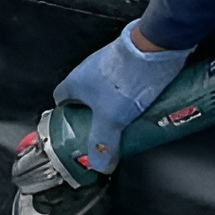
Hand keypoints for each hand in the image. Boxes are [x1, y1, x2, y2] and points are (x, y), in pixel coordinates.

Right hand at [51, 21, 190, 172]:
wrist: (154, 49)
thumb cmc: (125, 78)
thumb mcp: (111, 119)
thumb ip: (104, 144)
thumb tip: (100, 165)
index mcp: (75, 82)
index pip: (61, 100)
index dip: (66, 116)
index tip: (74, 129)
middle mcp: (88, 69)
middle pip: (85, 96)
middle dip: (94, 114)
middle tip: (105, 129)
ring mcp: (108, 63)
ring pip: (105, 88)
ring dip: (113, 103)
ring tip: (127, 119)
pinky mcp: (127, 59)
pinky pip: (122, 80)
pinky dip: (128, 93)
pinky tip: (141, 104)